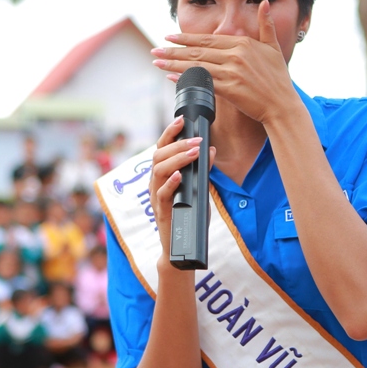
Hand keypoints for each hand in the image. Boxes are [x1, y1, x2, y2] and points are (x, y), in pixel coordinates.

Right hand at [149, 116, 215, 261]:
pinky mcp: (161, 212)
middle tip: (197, 140)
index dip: (169, 133)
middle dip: (178, 144)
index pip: (161, 148)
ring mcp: (156, 197)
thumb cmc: (187, 216)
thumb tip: (211, 150)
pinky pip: (162, 194)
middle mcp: (155, 183)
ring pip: (158, 171)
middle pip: (158, 156)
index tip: (181, 120)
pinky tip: (179, 176)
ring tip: (193, 153)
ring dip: (177, 159)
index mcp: (161, 175)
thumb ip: (202, 171)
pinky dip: (170, 183)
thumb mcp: (198, 189)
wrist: (179, 247)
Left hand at [152, 0, 297, 125]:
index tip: (170, 36)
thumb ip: (266, 25)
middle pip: (198, 51)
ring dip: (174, 63)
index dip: (186, 37)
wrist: (282, 106)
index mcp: (243, 43)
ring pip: (196, 65)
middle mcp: (236, 55)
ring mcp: (232, 72)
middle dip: (174, 50)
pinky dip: (185, 79)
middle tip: (156, 49)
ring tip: (157, 61)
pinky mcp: (230, 90)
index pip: (208, 39)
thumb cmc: (278, 79)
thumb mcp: (273, 47)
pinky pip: (203, 82)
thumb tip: (263, 1)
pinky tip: (171, 77)